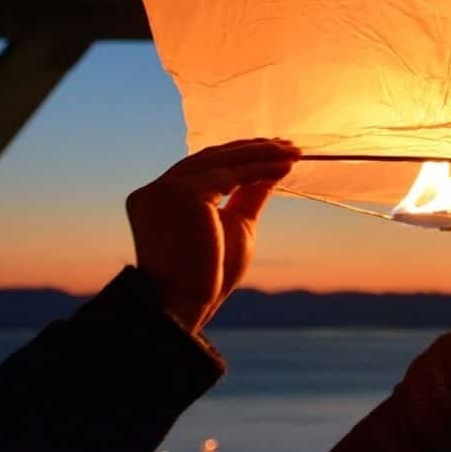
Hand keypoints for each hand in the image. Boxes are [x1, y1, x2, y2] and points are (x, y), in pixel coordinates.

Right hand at [126, 138, 298, 335]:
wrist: (187, 305)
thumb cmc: (208, 275)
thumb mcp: (233, 223)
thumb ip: (248, 194)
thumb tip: (271, 167)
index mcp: (160, 197)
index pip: (204, 165)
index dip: (240, 155)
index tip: (272, 150)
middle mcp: (158, 190)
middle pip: (214, 157)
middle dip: (254, 149)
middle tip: (288, 146)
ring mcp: (167, 189)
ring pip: (225, 161)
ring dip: (263, 153)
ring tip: (292, 153)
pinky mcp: (184, 193)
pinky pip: (232, 174)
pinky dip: (261, 168)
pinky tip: (283, 167)